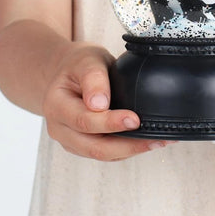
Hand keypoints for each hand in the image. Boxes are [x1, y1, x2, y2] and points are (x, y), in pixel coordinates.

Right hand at [42, 43, 172, 160]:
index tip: (134, 119)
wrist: (69, 73)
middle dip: (127, 145)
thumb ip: (93, 78)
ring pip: (102, 155)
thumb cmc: (79, 65)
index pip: (84, 120)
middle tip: (155, 138)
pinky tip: (148, 142)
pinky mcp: (84, 146)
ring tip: (159, 141)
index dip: (110, 123)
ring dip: (131, 151)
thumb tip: (99, 104)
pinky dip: (128, 150)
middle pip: (93, 147)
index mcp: (56, 105)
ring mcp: (71, 140)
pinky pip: (107, 154)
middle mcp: (59, 128)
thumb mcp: (87, 60)